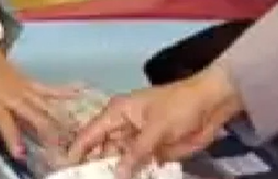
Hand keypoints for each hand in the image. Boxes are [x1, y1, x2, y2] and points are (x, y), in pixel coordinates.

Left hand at [0, 40, 74, 160]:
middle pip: (32, 114)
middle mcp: (11, 96)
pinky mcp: (27, 81)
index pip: (6, 123)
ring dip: (56, 117)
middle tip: (57, 147)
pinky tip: (79, 91)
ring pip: (43, 103)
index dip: (13, 138)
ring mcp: (22, 87)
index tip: (22, 153)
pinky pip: (46, 88)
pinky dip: (63, 91)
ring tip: (71, 129)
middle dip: (44, 131)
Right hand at [68, 66, 242, 175]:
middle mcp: (123, 127)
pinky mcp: (151, 153)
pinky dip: (133, 177)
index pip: (90, 133)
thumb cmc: (180, 105)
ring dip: (115, 175)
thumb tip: (115, 174)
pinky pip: (136, 169)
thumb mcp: (156, 128)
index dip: (77, 151)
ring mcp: (137, 142)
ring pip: (118, 164)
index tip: (67, 171)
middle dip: (95, 169)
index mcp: (119, 112)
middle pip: (101, 152)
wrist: (210, 105)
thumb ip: (135, 153)